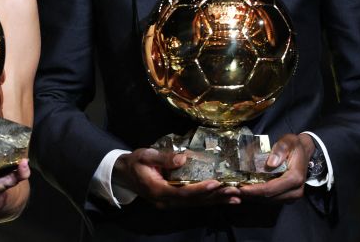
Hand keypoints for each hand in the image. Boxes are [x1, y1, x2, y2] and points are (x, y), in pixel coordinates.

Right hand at [112, 148, 240, 208]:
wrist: (124, 173)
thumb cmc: (135, 163)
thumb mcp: (145, 156)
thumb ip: (164, 158)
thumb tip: (182, 158)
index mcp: (158, 191)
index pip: (182, 192)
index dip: (200, 189)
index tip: (216, 183)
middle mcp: (166, 201)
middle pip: (194, 201)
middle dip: (215, 197)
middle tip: (234, 191)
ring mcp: (170, 204)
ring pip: (196, 204)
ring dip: (216, 201)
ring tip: (235, 197)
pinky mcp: (174, 201)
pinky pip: (194, 202)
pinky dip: (209, 200)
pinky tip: (223, 199)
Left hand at [238, 133, 315, 201]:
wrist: (304, 151)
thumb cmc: (294, 145)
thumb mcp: (288, 141)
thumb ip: (280, 149)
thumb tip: (270, 164)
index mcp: (295, 178)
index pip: (271, 188)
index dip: (255, 190)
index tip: (241, 188)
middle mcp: (296, 190)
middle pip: (269, 197)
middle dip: (251, 195)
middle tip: (234, 191)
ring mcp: (293, 195)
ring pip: (270, 200)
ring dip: (254, 197)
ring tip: (238, 191)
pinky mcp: (289, 197)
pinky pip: (272, 199)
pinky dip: (259, 196)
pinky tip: (248, 191)